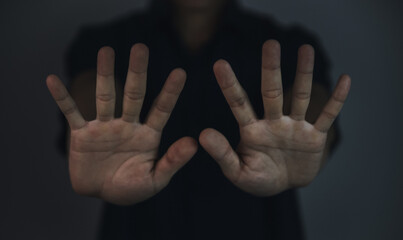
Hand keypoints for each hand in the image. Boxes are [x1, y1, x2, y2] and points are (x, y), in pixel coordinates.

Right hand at [47, 44, 197, 204]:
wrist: (101, 194)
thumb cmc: (131, 189)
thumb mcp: (155, 179)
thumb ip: (172, 161)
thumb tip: (194, 143)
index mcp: (148, 135)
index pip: (161, 110)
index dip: (170, 92)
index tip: (180, 72)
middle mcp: (127, 125)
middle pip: (133, 95)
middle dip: (137, 72)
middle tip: (140, 48)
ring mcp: (104, 127)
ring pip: (105, 97)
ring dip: (104, 75)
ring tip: (106, 50)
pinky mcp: (82, 135)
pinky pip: (71, 113)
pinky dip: (62, 98)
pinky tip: (52, 80)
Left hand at [199, 40, 350, 195]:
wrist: (284, 186)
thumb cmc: (258, 179)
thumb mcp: (237, 172)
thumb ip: (222, 154)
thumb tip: (202, 134)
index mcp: (252, 131)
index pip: (239, 104)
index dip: (229, 85)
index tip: (219, 63)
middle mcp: (273, 122)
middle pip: (272, 92)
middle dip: (271, 69)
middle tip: (271, 44)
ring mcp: (295, 127)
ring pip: (300, 97)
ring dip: (304, 74)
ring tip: (306, 49)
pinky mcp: (314, 137)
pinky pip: (327, 116)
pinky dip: (337, 100)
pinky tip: (345, 80)